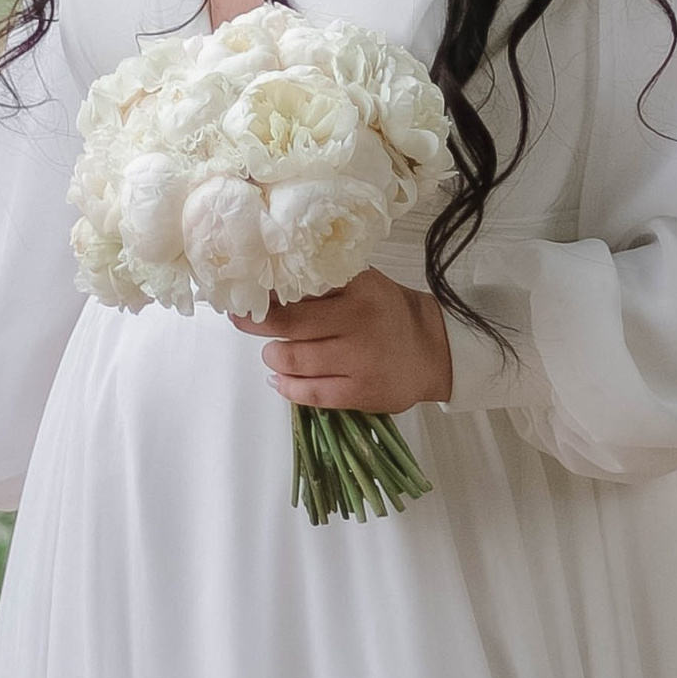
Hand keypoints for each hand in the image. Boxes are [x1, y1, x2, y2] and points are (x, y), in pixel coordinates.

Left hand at [234, 268, 452, 414]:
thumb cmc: (388, 313)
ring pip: (294, 360)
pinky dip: (287, 387)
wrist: (433, 351)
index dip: (267, 292)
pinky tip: (280, 379)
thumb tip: (270, 286)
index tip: (245, 292)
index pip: (300, 287)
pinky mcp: (360, 394)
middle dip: (257, 323)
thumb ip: (325, 284)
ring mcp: (359, 361)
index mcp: (358, 289)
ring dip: (273, 357)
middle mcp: (358, 322)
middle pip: (288, 324)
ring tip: (273, 353)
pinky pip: (310, 394)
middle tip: (244, 320)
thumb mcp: (363, 284)